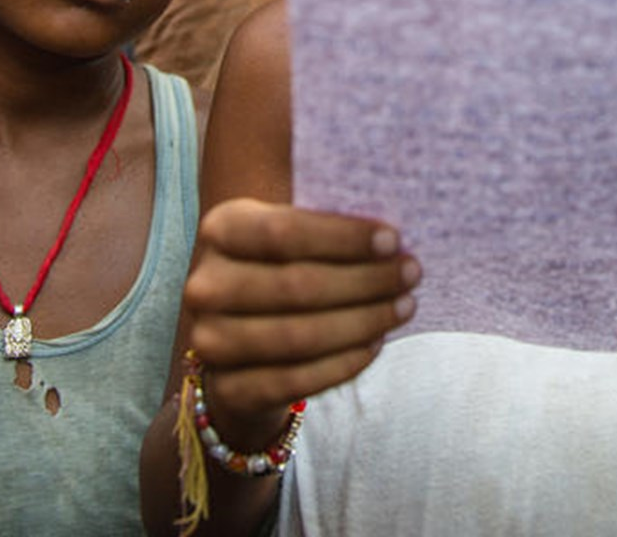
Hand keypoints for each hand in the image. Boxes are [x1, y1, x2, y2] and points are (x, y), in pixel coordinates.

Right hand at [178, 200, 418, 448]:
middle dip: (365, 280)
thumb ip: (326, 228)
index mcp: (220, 229)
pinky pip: (296, 380)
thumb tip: (392, 236)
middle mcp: (205, 285)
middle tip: (411, 274)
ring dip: (363, 321)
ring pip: (299, 336)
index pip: (282, 231)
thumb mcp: (288, 238)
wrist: (240, 343)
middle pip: (296, 285)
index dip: (341, 237)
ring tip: (403, 307)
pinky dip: (343, 364)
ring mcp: (210, 340)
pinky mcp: (228, 388)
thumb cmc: (280, 271)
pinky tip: (376, 344)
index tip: (393, 239)